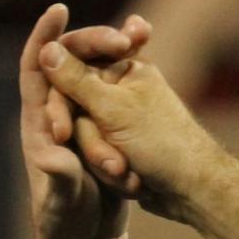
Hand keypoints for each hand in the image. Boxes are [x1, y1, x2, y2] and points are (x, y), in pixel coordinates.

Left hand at [19, 4, 129, 238]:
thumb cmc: (65, 228)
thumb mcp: (61, 205)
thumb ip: (57, 179)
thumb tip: (47, 154)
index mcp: (39, 127)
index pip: (36, 70)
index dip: (45, 39)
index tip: (60, 9)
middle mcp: (59, 115)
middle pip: (72, 64)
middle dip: (94, 42)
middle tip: (126, 36)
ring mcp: (85, 122)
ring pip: (100, 75)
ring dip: (118, 52)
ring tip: (142, 35)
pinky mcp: (109, 131)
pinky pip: (120, 92)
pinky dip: (133, 71)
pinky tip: (151, 53)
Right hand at [36, 19, 228, 230]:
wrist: (190, 190)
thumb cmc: (161, 143)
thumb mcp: (113, 109)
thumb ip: (76, 80)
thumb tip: (48, 48)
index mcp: (124, 65)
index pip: (76, 56)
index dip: (62, 86)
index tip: (63, 122)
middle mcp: (117, 88)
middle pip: (73, 103)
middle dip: (90, 138)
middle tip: (107, 161)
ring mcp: (115, 118)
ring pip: (82, 133)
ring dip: (102, 157)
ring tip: (126, 172)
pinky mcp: (115, 145)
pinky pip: (93, 153)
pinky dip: (110, 170)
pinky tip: (132, 181)